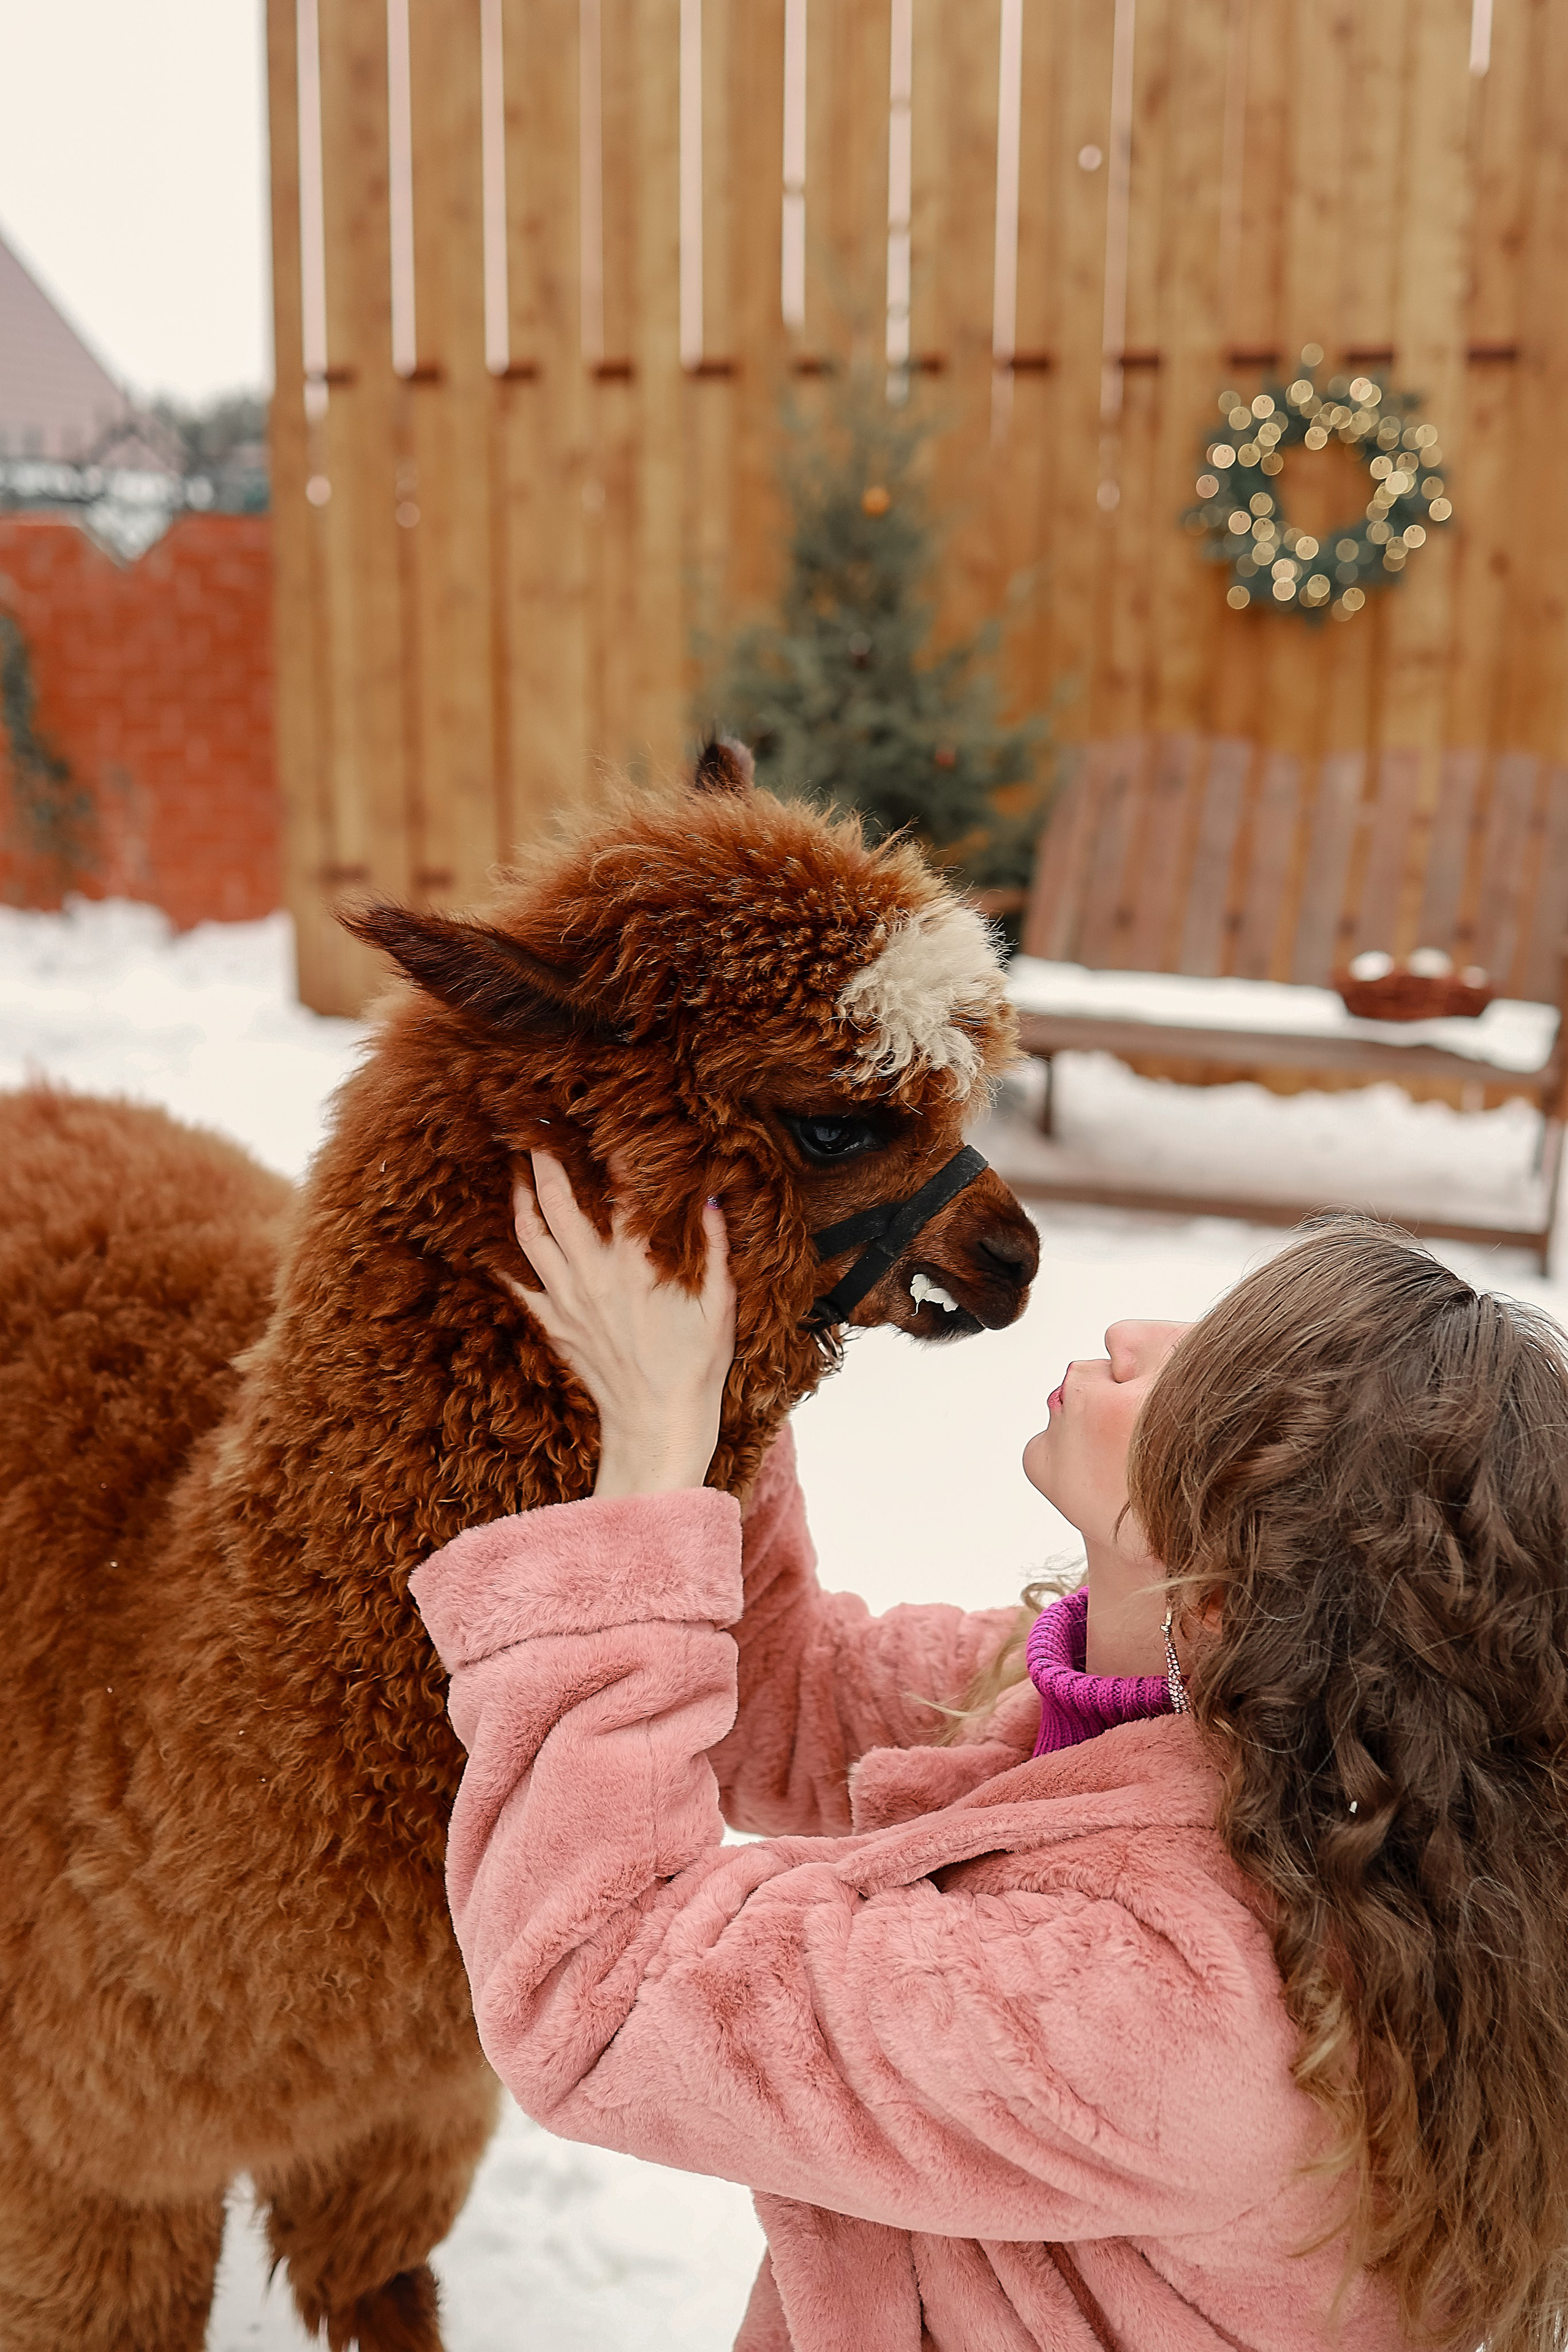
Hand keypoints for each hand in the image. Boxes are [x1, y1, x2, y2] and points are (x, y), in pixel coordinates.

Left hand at [507, 1152, 735, 1497]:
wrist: (655, 1423)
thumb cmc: (694, 1366)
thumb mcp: (720, 1304)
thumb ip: (713, 1246)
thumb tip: (709, 1197)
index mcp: (637, 1264)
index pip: (618, 1191)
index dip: (607, 1150)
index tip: (599, 1119)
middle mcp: (594, 1274)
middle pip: (558, 1200)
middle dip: (544, 1157)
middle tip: (535, 1125)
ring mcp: (567, 1298)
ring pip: (530, 1233)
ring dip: (519, 1195)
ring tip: (516, 1166)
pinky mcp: (553, 1323)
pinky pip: (517, 1281)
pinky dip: (504, 1253)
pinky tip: (501, 1233)